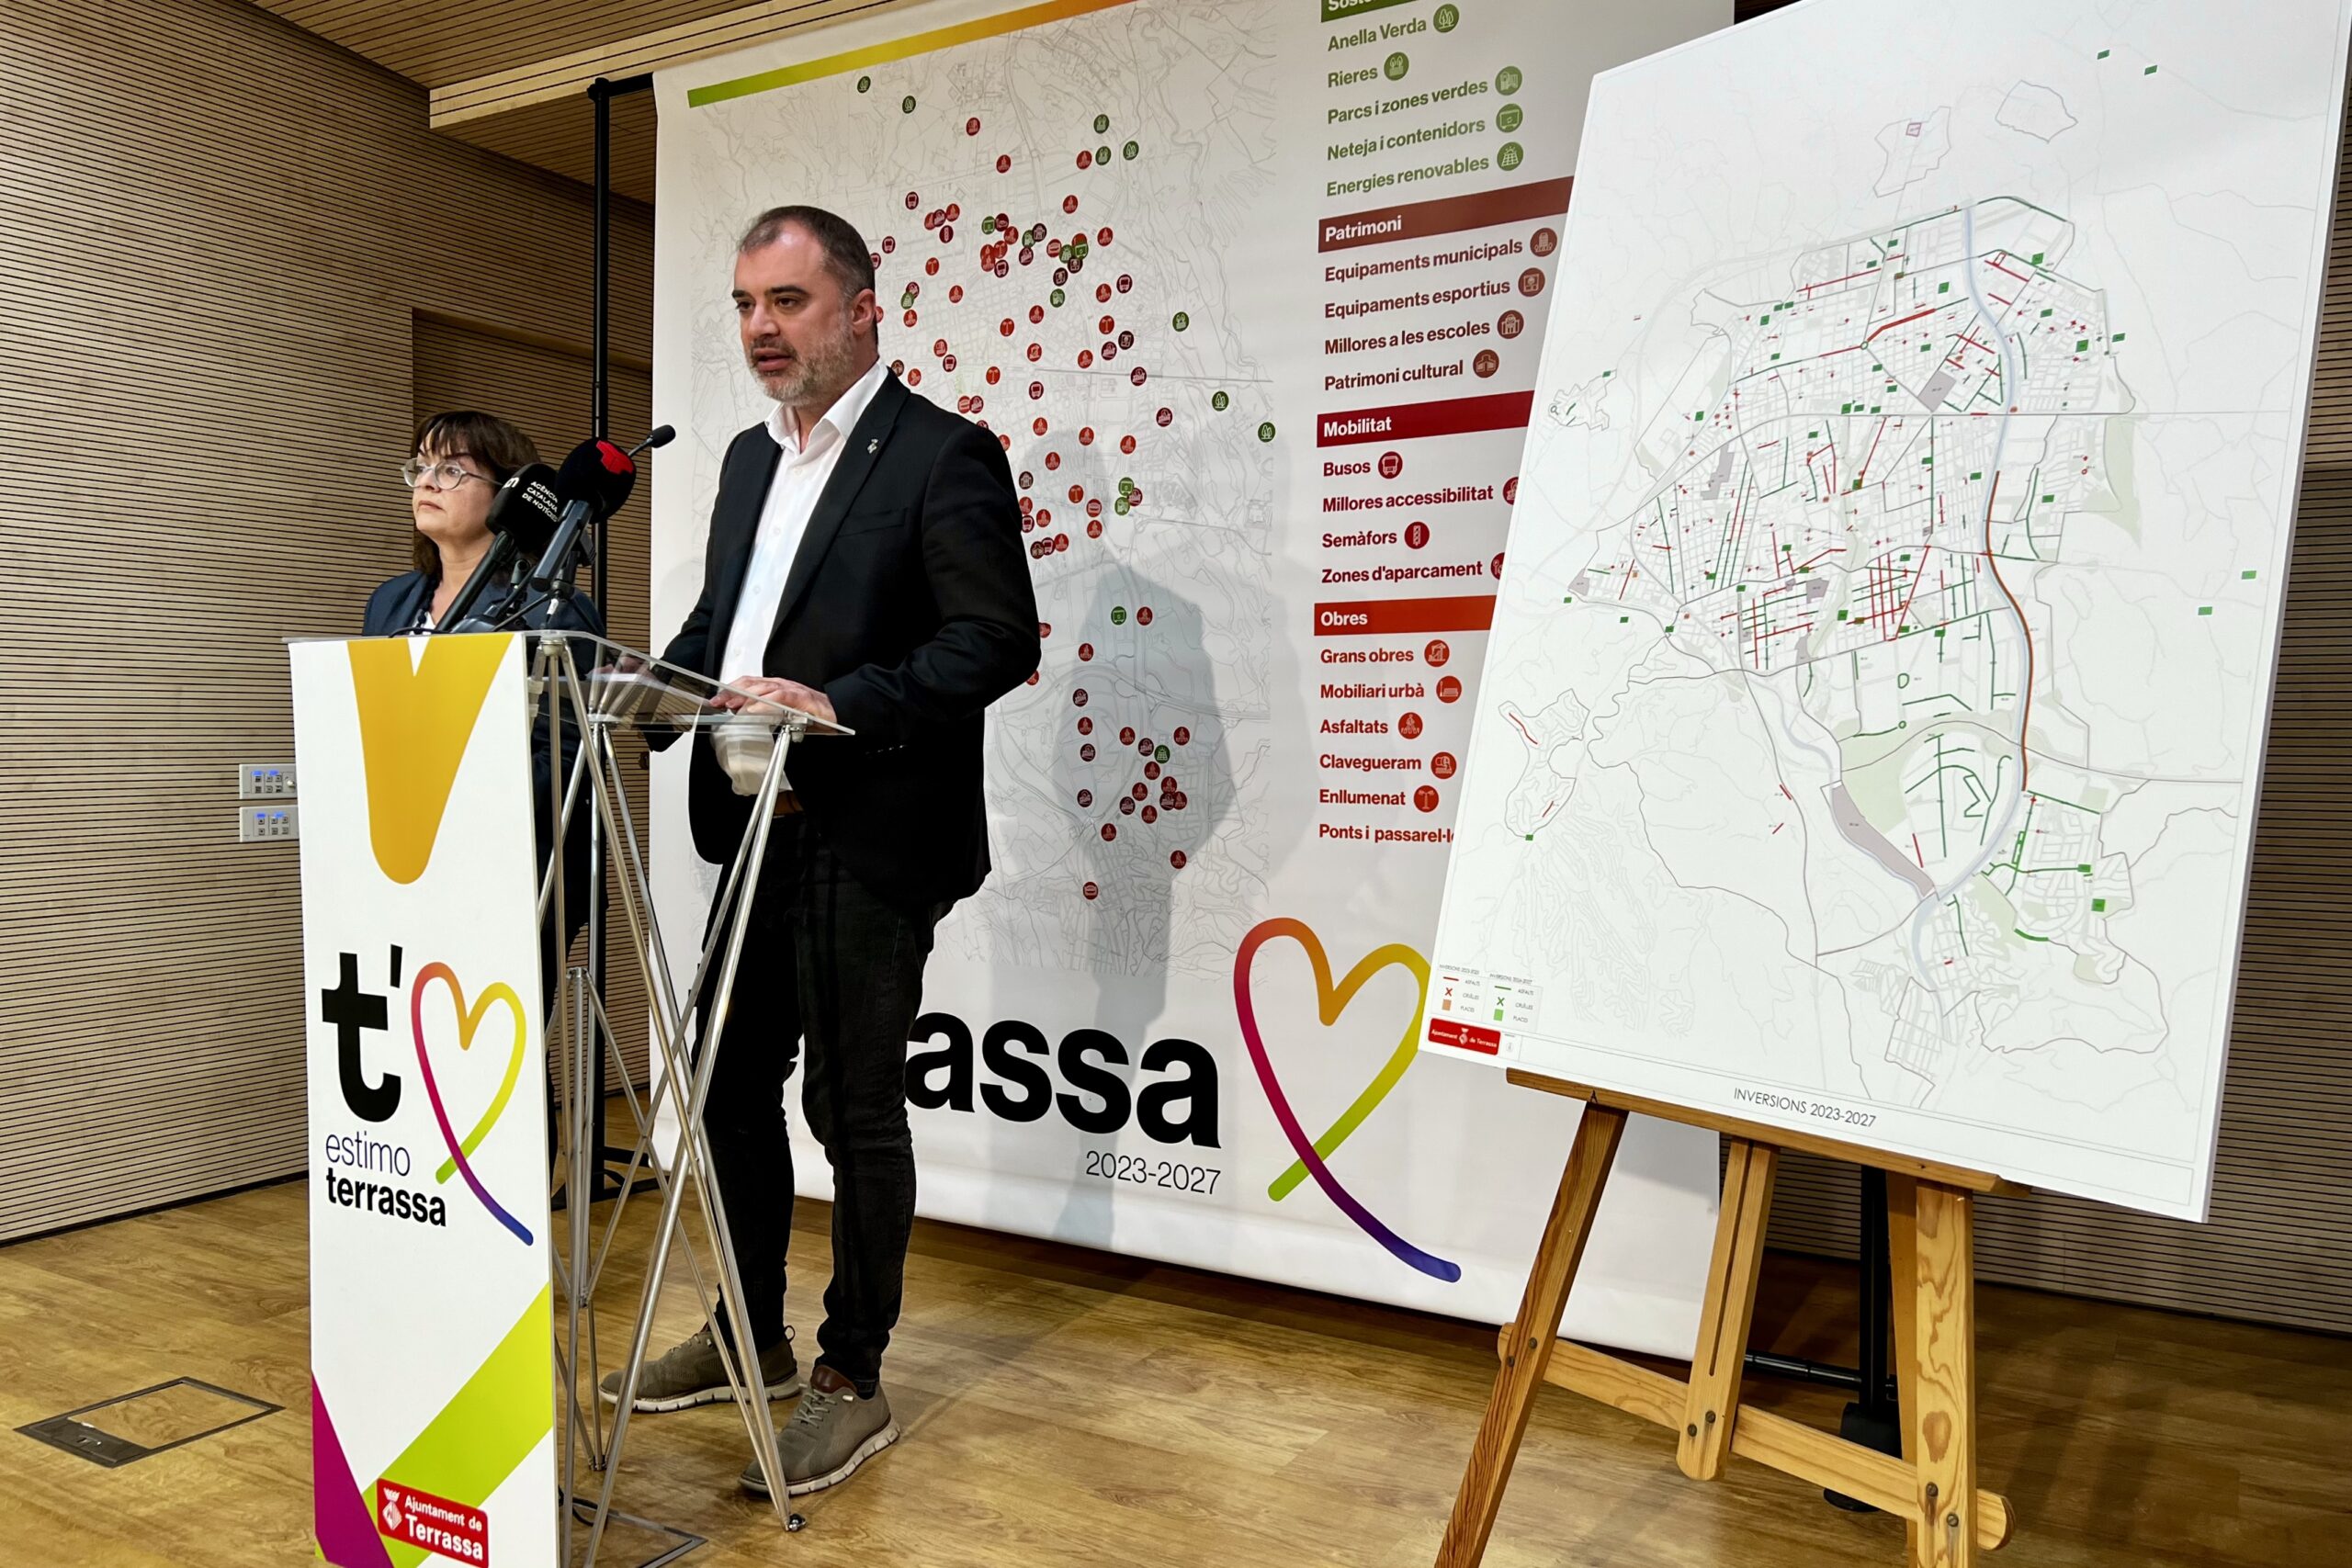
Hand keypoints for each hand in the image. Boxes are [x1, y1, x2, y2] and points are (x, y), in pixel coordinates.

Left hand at [712, 675, 834, 725]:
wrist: (839, 713)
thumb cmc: (813, 715)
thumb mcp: (784, 714)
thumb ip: (767, 713)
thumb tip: (745, 716)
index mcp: (776, 688)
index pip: (748, 684)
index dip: (730, 689)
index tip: (716, 699)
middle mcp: (781, 685)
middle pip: (751, 683)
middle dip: (731, 692)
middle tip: (717, 702)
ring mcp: (792, 690)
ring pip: (763, 688)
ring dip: (743, 696)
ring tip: (730, 704)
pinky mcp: (802, 698)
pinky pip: (780, 698)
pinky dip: (765, 703)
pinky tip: (753, 710)